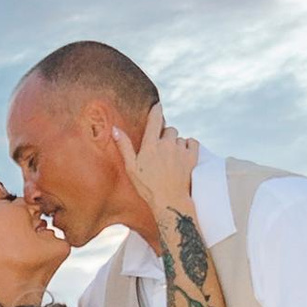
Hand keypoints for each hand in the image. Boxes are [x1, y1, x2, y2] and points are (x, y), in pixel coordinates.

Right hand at [109, 98, 198, 229]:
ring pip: (179, 137)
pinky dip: (189, 146)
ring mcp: (180, 150)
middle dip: (165, 135)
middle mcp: (166, 144)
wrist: (169, 201)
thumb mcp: (131, 168)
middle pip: (169, 129)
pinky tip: (183, 154)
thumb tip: (114, 128)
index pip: (155, 118)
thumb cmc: (147, 187)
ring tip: (171, 158)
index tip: (158, 105)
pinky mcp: (192, 157)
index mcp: (150, 145)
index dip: (157, 109)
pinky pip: (192, 142)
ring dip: (176, 143)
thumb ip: (124, 146)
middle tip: (161, 149)